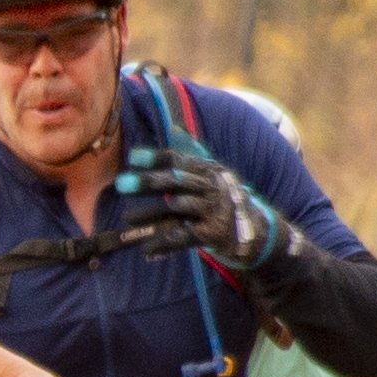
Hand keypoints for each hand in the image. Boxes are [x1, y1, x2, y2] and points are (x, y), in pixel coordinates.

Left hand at [98, 143, 275, 267]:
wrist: (255, 231)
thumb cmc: (222, 200)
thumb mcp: (211, 175)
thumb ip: (190, 155)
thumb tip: (174, 128)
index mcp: (206, 169)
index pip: (177, 159)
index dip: (155, 157)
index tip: (132, 158)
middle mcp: (210, 185)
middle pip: (175, 180)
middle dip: (147, 182)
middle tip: (121, 185)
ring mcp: (213, 209)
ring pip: (177, 207)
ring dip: (150, 213)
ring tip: (128, 219)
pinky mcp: (214, 233)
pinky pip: (184, 236)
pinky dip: (164, 243)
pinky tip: (147, 248)